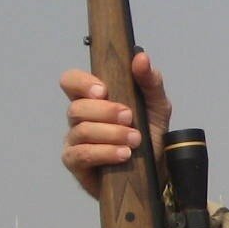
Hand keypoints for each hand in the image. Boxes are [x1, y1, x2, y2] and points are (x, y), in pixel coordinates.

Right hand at [59, 50, 172, 197]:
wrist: (156, 171)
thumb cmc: (150, 135)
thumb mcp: (157, 106)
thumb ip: (150, 81)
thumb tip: (140, 57)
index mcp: (93, 99)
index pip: (71, 81)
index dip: (81, 83)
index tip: (103, 91)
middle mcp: (79, 118)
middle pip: (77, 107)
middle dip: (106, 112)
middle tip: (130, 118)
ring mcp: (75, 140)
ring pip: (82, 130)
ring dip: (112, 134)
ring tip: (135, 140)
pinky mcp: (76, 163)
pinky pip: (82, 154)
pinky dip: (105, 152)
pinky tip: (123, 154)